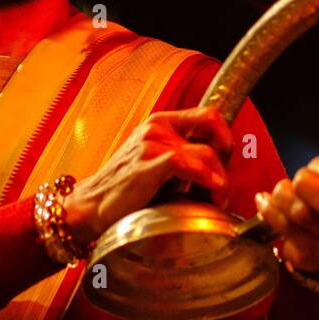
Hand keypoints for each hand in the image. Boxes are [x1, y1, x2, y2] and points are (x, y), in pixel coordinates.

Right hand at [62, 106, 233, 244]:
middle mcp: (157, 127)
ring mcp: (151, 144)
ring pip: (205, 153)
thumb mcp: (155, 160)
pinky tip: (209, 191)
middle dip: (226, 162)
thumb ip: (181, 155)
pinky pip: (186, 164)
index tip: (228, 159)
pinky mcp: (146, 163)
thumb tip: (217, 167)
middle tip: (224, 185)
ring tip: (217, 199)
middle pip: (212, 134)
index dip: (225, 136)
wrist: (90, 205)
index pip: (209, 114)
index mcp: (161, 122)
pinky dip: (204, 178)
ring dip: (220, 179)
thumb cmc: (124, 187)